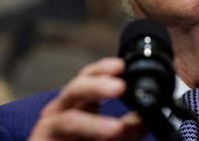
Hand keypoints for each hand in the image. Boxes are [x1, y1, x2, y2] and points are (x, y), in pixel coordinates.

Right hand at [29, 57, 145, 140]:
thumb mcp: (111, 136)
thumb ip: (130, 127)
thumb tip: (149, 116)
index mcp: (78, 102)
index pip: (89, 76)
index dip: (103, 68)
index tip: (121, 65)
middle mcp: (61, 110)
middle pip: (76, 89)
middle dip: (97, 86)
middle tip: (120, 87)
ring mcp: (49, 127)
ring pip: (68, 119)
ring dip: (93, 123)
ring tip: (116, 129)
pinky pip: (60, 137)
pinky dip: (83, 136)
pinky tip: (100, 138)